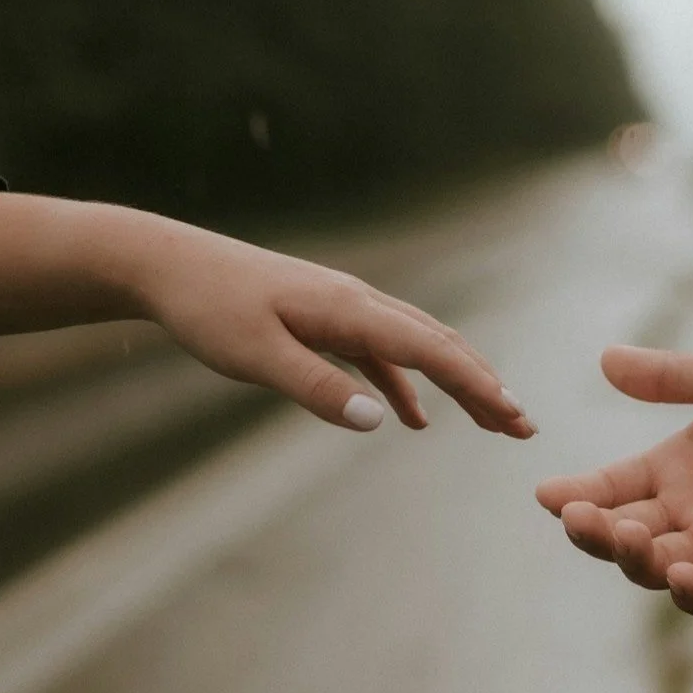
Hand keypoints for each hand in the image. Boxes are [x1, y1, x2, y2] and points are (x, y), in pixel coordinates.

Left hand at [142, 222, 534, 436]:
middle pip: (438, 344)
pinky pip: (381, 353)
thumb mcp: (256, 357)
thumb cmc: (209, 309)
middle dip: (484, 385)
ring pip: (417, 346)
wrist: (170, 266)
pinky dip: (406, 384)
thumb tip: (381, 421)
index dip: (475, 383)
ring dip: (456, 382)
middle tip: (523, 426)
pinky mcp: (325, 319)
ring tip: (491, 420)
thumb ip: (317, 388)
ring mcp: (344, 309)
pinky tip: (413, 418)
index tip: (513, 414)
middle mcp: (357, 302)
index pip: (430, 348)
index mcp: (348, 309)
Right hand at [535, 346, 692, 614]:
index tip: (545, 495)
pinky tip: (681, 575)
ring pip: (658, 568)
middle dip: (593, 532)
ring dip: (635, 558)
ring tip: (632, 534)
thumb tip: (605, 360)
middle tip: (579, 519)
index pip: (610, 487)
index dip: (575, 495)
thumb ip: (671, 377)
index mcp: (676, 468)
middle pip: (622, 535)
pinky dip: (692, 593)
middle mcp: (690, 512)